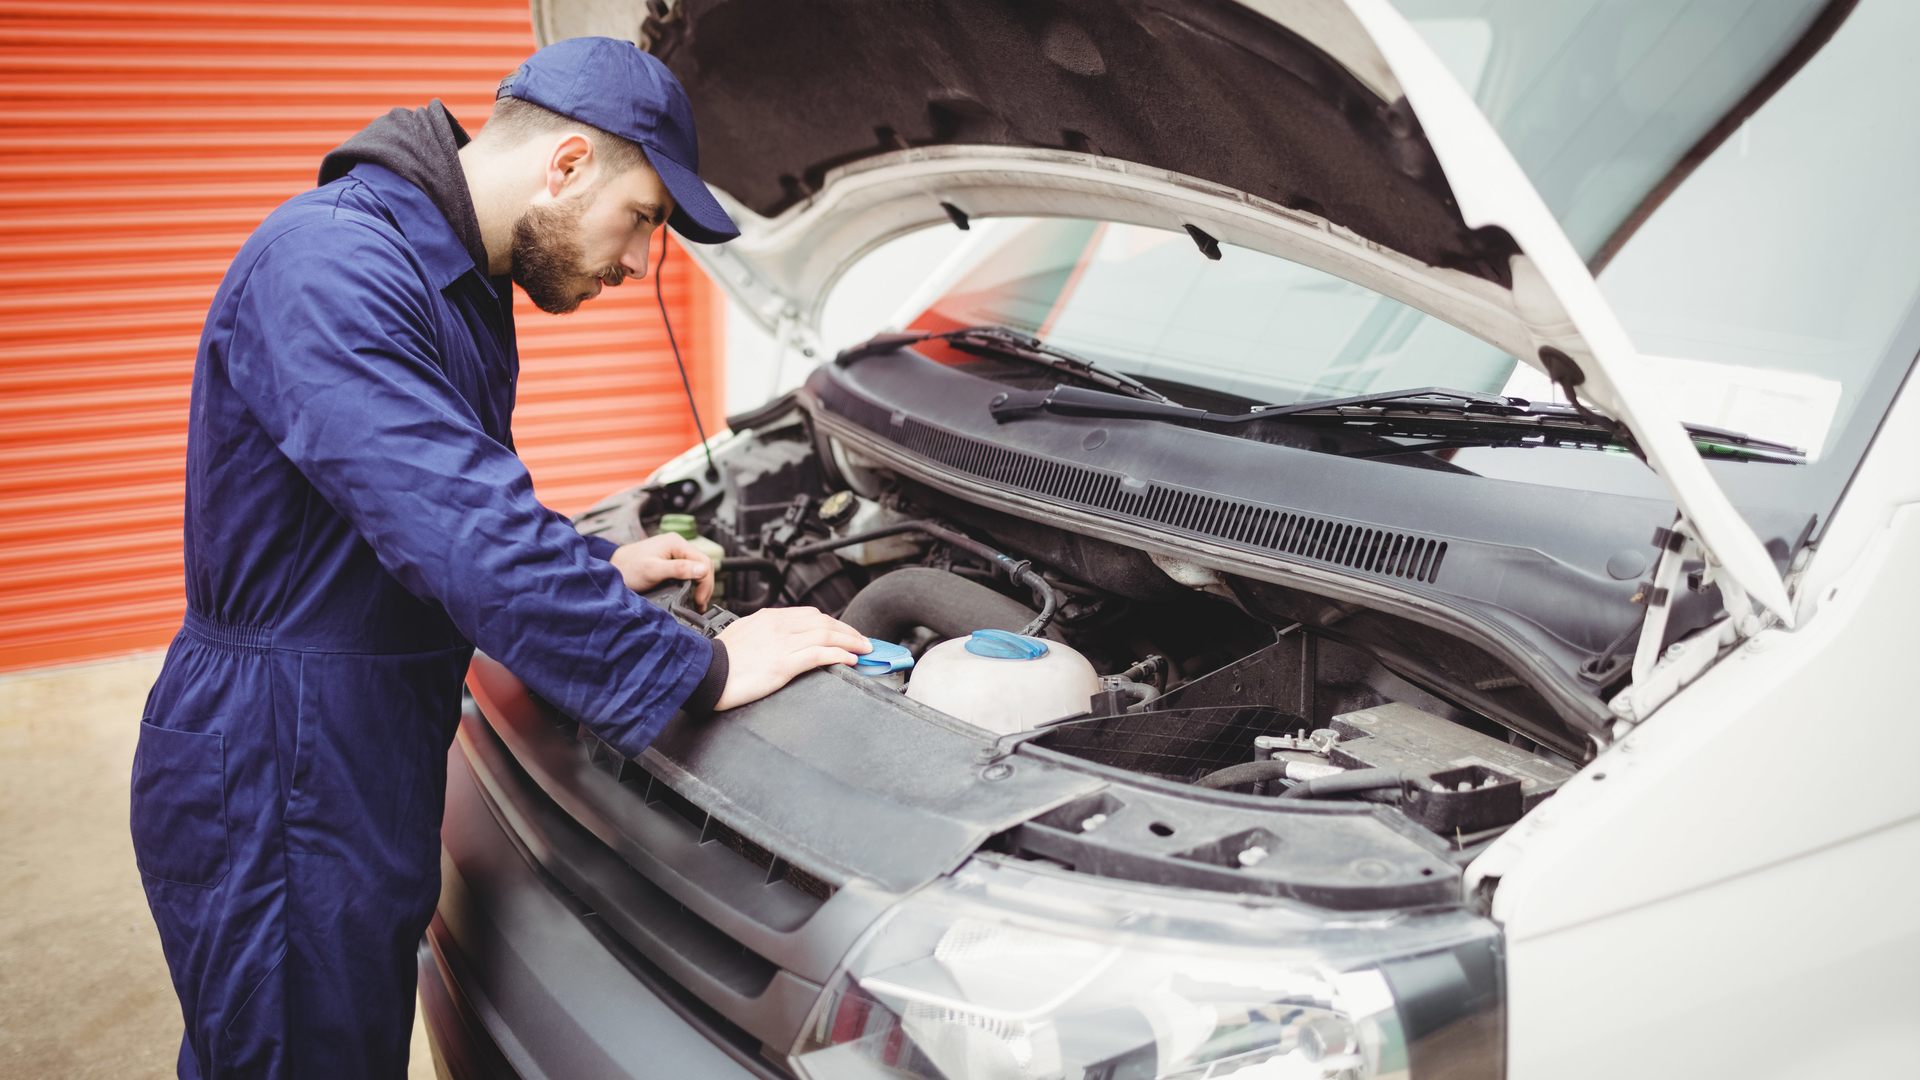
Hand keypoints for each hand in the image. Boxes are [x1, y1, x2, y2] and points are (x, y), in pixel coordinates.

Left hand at [609, 533, 712, 607]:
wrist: (613, 569)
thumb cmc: (628, 568)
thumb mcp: (654, 570)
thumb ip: (679, 569)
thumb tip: (702, 570)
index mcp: (676, 543)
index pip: (703, 561)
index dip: (705, 583)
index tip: (699, 599)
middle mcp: (677, 545)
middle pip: (702, 565)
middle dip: (704, 586)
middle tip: (700, 604)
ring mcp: (674, 552)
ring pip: (696, 568)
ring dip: (700, 585)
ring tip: (697, 601)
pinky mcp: (670, 560)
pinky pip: (688, 570)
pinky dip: (692, 583)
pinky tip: (691, 593)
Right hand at [712, 607, 870, 709]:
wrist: (703, 674)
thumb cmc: (717, 661)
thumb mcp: (743, 635)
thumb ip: (764, 632)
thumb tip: (782, 638)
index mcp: (768, 617)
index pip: (810, 614)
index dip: (832, 623)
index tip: (844, 631)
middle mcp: (778, 625)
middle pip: (823, 621)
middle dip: (847, 630)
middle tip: (862, 640)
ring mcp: (782, 643)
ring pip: (826, 634)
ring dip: (850, 641)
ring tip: (864, 649)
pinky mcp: (783, 663)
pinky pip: (819, 654)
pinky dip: (839, 654)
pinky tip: (850, 659)